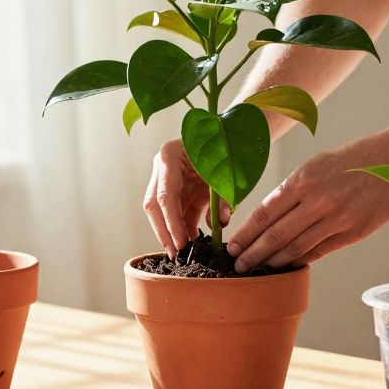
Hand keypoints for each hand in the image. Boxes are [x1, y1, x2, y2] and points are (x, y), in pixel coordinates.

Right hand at [144, 138, 231, 257]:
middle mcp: (162, 167)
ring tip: (183, 254)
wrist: (234, 133)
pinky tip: (192, 242)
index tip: (181, 244)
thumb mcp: (228, 170)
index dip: (171, 223)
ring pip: (162, 211)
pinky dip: (183, 227)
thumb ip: (224, 197)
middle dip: (164, 232)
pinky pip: (177, 211)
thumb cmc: (229, 146)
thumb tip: (221, 223)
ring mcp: (168, 177)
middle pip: (154, 206)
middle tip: (175, 255)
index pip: (165, 196)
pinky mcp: (178, 187)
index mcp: (170, 156)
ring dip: (172, 232)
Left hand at [227, 132, 388, 271]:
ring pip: (296, 248)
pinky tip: (288, 266)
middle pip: (275, 235)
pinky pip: (320, 251)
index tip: (231, 247)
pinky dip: (301, 260)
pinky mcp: (354, 232)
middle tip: (237, 266)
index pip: (264, 214)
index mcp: (303, 179)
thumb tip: (269, 217)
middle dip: (252, 254)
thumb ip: (294, 190)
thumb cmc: (354, 159)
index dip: (245, 234)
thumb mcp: (317, 165)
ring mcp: (337, 218)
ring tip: (258, 270)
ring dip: (273, 262)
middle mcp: (317, 200)